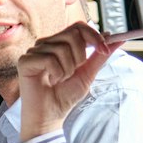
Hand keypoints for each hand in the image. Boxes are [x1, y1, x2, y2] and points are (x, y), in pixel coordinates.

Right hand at [12, 21, 124, 139]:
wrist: (51, 116)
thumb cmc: (65, 96)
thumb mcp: (88, 73)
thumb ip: (100, 56)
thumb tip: (117, 39)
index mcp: (59, 44)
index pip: (78, 27)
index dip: (94, 36)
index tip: (104, 50)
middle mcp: (46, 44)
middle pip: (72, 34)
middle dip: (80, 56)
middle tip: (73, 72)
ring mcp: (34, 52)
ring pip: (61, 48)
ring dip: (68, 69)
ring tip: (60, 79)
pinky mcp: (25, 61)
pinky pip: (49, 59)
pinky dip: (56, 73)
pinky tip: (51, 81)